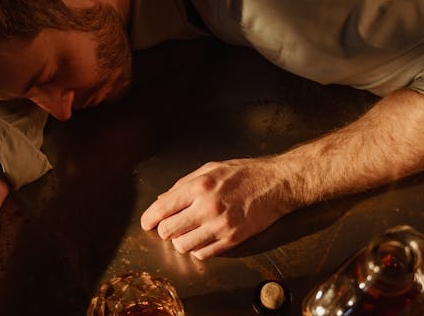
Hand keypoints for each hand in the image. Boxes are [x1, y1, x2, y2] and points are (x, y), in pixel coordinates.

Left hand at [140, 157, 298, 259]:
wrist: (277, 184)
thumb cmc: (245, 173)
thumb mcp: (211, 168)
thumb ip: (184, 184)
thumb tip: (163, 199)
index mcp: (199, 187)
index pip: (162, 209)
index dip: (149, 219)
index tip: (147, 223)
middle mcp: (207, 207)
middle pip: (168, 231)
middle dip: (165, 230)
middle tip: (170, 225)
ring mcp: (220, 226)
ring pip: (183, 246)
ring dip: (181, 241)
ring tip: (188, 232)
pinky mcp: (232, 240)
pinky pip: (203, 254)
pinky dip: (198, 249)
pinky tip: (203, 238)